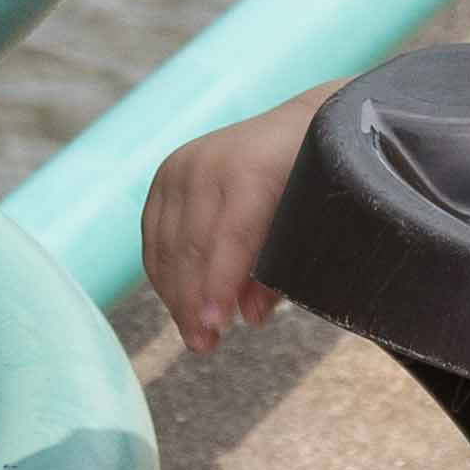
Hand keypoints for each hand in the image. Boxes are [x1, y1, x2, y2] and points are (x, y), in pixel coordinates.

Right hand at [139, 91, 329, 353]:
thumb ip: (279, 270)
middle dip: (193, 301)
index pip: (227, 239)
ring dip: (175, 295)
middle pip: (190, 246)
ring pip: (166, 244)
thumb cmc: (316, 181)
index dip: (218, 287)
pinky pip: (154, 233)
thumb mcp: (310, 223)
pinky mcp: (166, 173)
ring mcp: (182, 165)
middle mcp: (208, 162)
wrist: (302, 125)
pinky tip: (178, 302)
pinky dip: (164, 272)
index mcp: (250, 169)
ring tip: (195, 334)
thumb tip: (249, 316)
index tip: (213, 327)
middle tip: (203, 344)